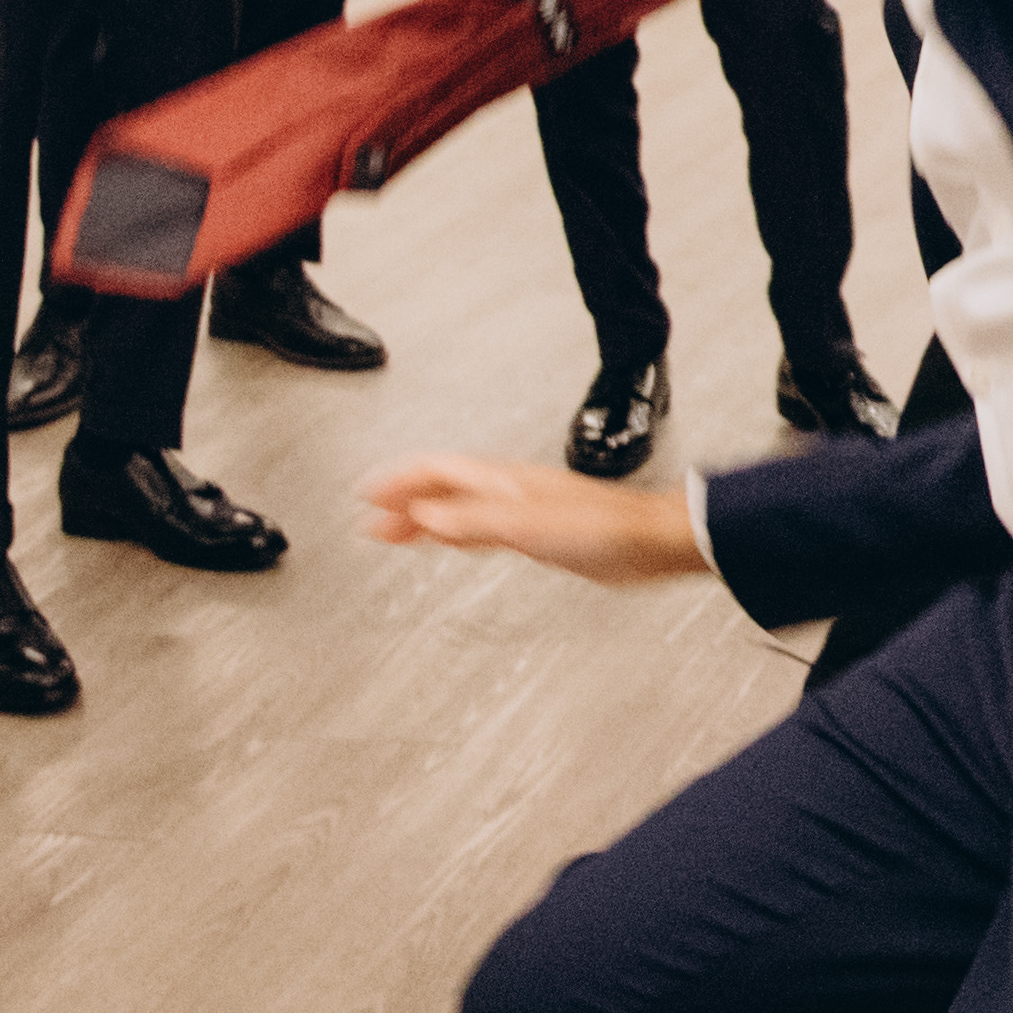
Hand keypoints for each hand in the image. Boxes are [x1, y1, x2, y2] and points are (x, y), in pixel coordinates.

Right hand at [356, 451, 706, 586]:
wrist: (649, 540)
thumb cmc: (602, 527)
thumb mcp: (528, 525)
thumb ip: (476, 522)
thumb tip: (425, 517)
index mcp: (500, 480)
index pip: (435, 472)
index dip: (397, 481)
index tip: (363, 493)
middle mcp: (506, 490)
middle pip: (441, 489)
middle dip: (401, 501)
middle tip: (366, 521)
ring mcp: (520, 510)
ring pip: (457, 508)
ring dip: (423, 518)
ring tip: (393, 533)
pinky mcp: (535, 533)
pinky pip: (479, 528)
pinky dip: (454, 533)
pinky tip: (451, 541)